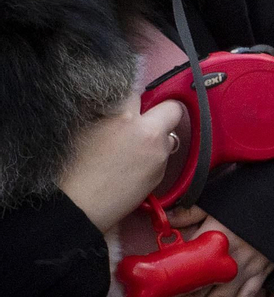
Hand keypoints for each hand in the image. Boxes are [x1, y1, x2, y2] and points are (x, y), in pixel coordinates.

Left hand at [58, 95, 184, 231]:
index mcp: (150, 133)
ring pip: (115, 100)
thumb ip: (162, 148)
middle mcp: (126, 118)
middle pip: (140, 94)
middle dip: (141, 106)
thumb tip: (165, 136)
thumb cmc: (117, 195)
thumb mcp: (155, 174)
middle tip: (137, 123)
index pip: (172, 107)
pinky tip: (97, 135)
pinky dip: (99, 118)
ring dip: (119, 110)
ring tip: (114, 129)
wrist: (78, 203)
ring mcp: (101, 116)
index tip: (167, 121)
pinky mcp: (80, 120)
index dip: (171, 114)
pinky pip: (96, 110)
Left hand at [154, 207, 273, 296]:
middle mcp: (226, 264)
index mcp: (212, 245)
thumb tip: (164, 219)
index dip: (170, 294)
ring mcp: (245, 271)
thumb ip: (190, 213)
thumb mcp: (217, 204)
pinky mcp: (261, 272)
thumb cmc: (248, 205)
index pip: (186, 275)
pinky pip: (249, 295)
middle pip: (199, 293)